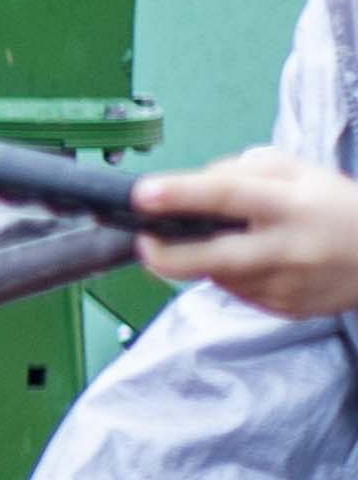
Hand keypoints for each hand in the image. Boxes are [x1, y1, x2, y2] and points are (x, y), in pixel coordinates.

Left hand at [139, 150, 357, 315]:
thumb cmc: (337, 206)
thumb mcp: (300, 172)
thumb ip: (245, 170)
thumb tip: (193, 185)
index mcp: (290, 205)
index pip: (227, 195)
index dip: (181, 195)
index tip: (142, 194)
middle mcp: (288, 248)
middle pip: (212, 258)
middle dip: (165, 254)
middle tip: (144, 241)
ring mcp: (287, 284)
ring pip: (220, 276)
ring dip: (207, 260)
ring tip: (232, 242)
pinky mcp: (286, 309)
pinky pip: (240, 292)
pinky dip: (233, 276)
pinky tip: (257, 261)